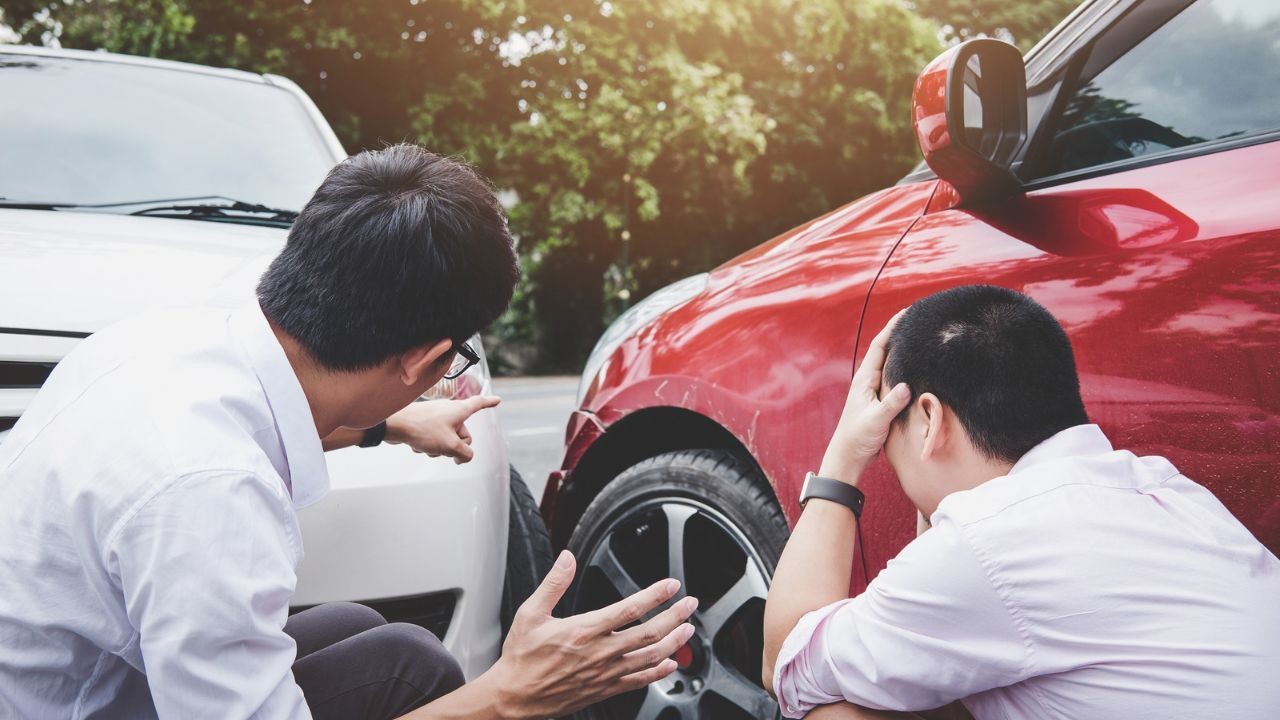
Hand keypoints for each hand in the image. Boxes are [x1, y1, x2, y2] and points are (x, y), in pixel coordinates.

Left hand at [385, 395, 500, 463]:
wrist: (394, 424)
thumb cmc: (422, 429)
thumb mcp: (450, 446)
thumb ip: (465, 454)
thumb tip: (465, 457)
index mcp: (459, 410)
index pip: (478, 404)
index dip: (489, 403)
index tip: (497, 400)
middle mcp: (449, 411)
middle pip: (463, 433)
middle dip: (456, 446)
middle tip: (446, 449)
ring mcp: (436, 417)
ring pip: (447, 439)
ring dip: (439, 448)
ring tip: (428, 445)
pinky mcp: (424, 423)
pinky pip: (434, 439)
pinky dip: (428, 445)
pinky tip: (418, 444)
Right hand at [487, 550, 697, 718]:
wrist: (514, 697)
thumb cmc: (521, 656)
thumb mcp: (530, 613)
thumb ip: (553, 583)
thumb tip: (567, 558)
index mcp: (583, 631)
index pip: (629, 609)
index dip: (654, 595)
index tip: (671, 585)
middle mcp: (598, 653)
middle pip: (648, 633)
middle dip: (674, 616)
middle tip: (690, 604)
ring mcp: (604, 674)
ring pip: (649, 658)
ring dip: (673, 642)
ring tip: (687, 630)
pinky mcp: (603, 690)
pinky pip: (638, 682)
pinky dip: (658, 672)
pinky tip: (669, 663)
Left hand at [819, 310, 911, 484]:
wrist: (849, 456)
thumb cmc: (858, 438)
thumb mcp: (876, 420)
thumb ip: (890, 404)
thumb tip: (905, 385)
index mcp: (864, 380)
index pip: (879, 346)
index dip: (892, 328)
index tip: (906, 312)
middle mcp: (868, 381)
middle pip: (886, 351)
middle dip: (899, 334)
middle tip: (918, 320)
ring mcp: (874, 391)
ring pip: (891, 365)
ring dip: (903, 351)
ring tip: (920, 338)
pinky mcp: (881, 401)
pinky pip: (895, 379)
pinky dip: (905, 370)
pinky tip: (916, 369)